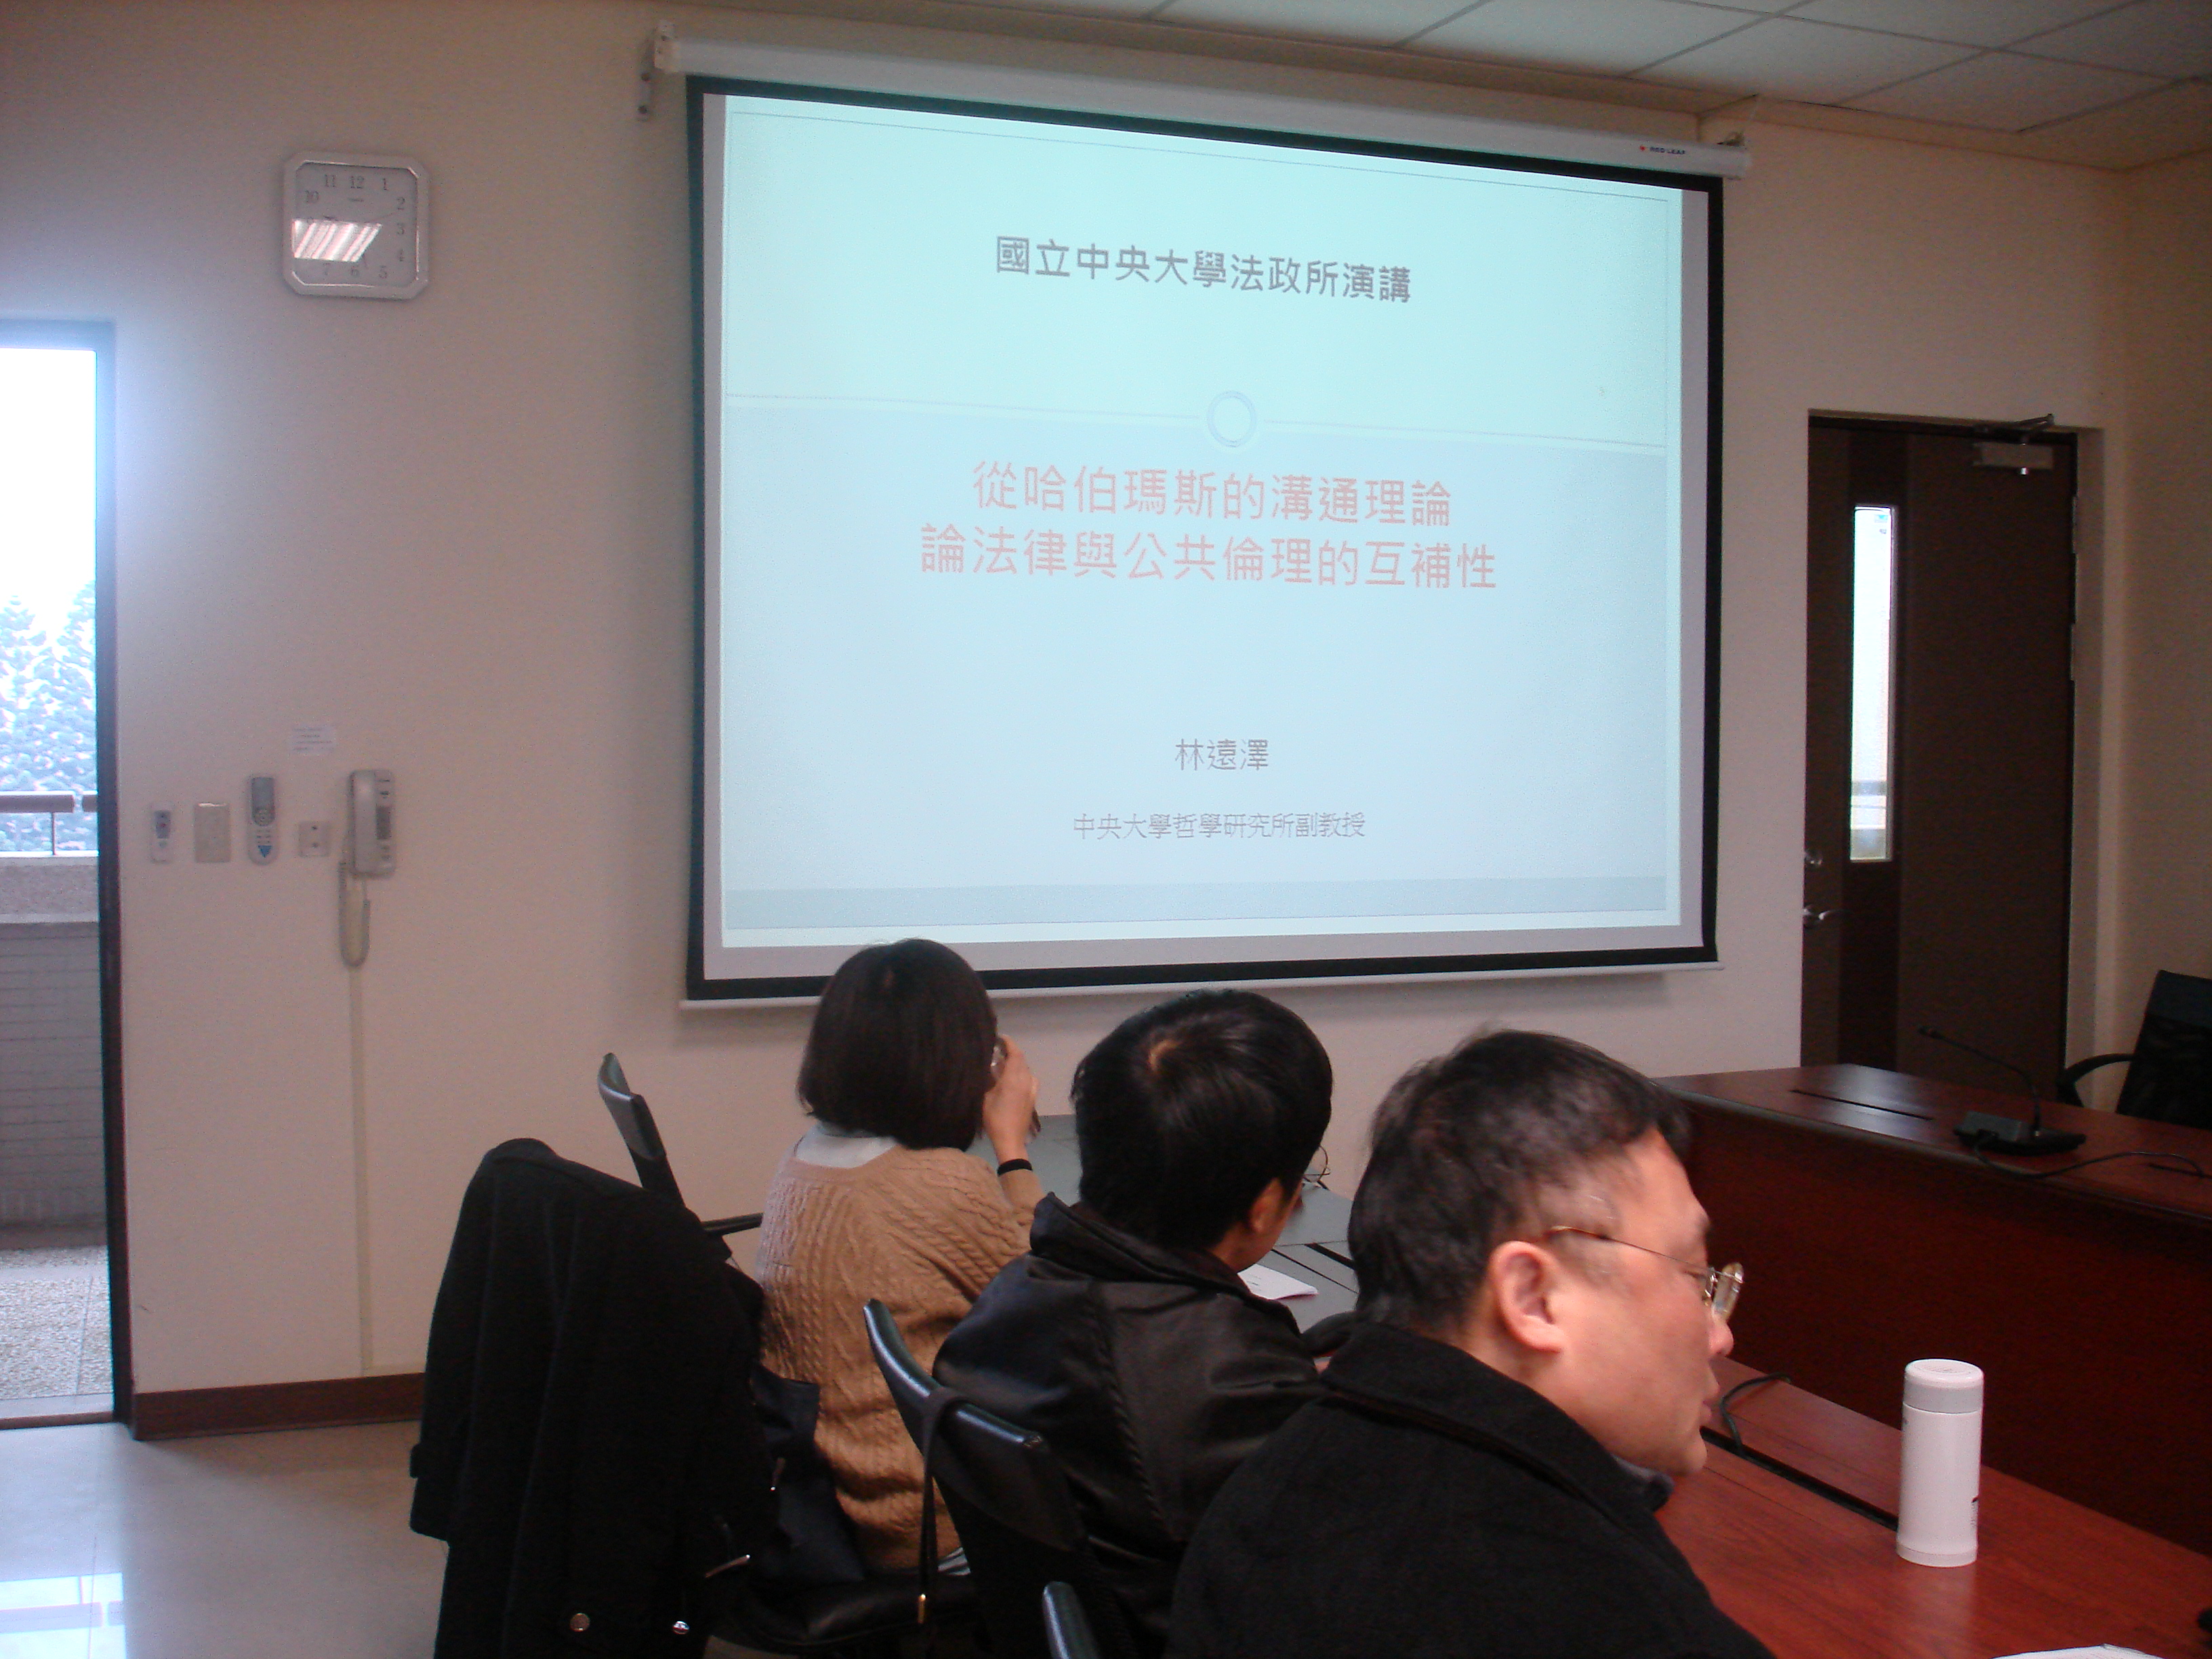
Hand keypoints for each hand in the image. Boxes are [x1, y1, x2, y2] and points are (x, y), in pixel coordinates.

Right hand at [982, 1037, 1039, 1162]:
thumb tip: (986, 1067)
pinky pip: (1030, 1079)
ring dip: (1017, 1063)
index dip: (1009, 1044)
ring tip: (1004, 1064)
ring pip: (1026, 1069)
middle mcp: (1025, 1081)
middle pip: (1022, 1060)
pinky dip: (1023, 1073)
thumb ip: (986, 1080)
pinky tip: (1014, 1079)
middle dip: (1012, 1052)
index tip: (1001, 1038)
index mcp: (1014, 1079)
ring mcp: (1031, 1090)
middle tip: (998, 1051)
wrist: (1010, 1140)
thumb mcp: (984, 1097)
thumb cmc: (994, 1119)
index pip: (1015, 1054)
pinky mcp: (1033, 1097)